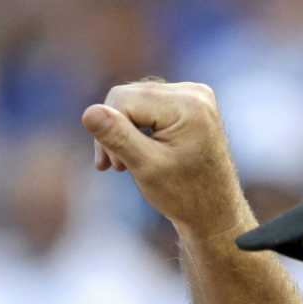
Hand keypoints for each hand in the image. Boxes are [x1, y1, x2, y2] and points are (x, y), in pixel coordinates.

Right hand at [80, 79, 248, 237]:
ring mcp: (194, 95)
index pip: (123, 99)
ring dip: (124, 131)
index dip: (108, 130)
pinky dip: (138, 128)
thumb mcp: (146, 167)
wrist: (214, 211)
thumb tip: (88, 112)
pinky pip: (149, 105)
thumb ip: (117, 138)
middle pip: (129, 96)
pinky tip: (139, 152)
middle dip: (116, 131)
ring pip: (136, 100)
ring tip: (126, 163)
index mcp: (188, 105)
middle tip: (117, 167)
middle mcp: (194, 92)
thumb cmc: (183, 195)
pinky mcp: (190, 103)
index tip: (112, 165)